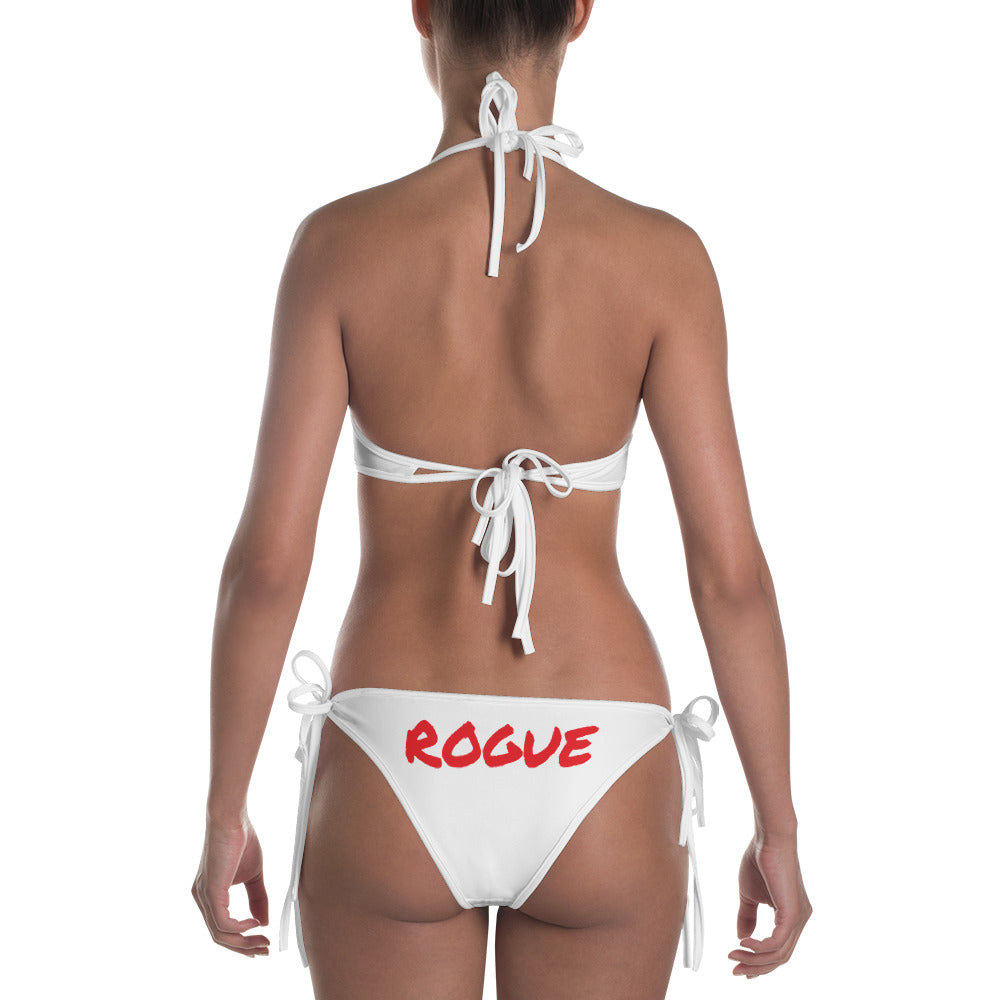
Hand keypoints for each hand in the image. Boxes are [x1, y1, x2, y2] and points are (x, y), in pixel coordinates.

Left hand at [192, 815, 269, 956]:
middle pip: (220, 937)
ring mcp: (204, 896)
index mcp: (210, 895)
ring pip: (220, 934)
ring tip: (262, 940)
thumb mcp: (254, 875)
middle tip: (264, 950)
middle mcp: (202, 898)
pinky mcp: (211, 891)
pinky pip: (222, 922)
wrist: (232, 817)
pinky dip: (240, 926)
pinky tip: (254, 922)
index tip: (260, 944)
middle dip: (244, 947)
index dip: (241, 941)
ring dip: (244, 942)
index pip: (222, 928)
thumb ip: (258, 898)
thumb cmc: (241, 839)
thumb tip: (264, 921)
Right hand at [728, 833, 810, 977]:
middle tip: (735, 970)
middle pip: (780, 958)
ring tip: (734, 956)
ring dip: (753, 959)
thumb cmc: (760, 859)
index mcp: (791, 916)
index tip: (741, 967)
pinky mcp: (793, 914)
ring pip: (779, 955)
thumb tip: (741, 937)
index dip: (759, 962)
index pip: (779, 950)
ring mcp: (799, 918)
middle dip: (756, 967)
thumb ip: (747, 916)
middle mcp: (799, 920)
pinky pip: (777, 943)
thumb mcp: (749, 895)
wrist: (769, 838)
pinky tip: (743, 943)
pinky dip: (759, 948)